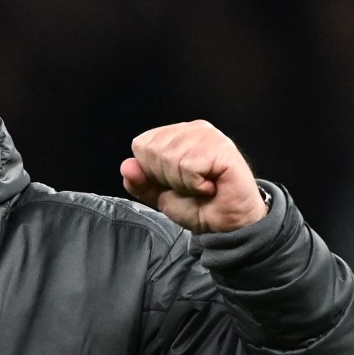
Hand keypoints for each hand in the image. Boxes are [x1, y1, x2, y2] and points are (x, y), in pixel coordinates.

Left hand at [119, 120, 266, 232]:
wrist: (227, 225)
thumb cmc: (198, 205)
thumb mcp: (159, 196)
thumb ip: (140, 183)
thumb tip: (126, 166)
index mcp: (175, 134)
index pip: (141, 145)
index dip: (152, 172)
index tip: (175, 182)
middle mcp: (192, 129)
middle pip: (153, 151)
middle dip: (167, 178)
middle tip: (190, 185)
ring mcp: (209, 135)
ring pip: (170, 158)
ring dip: (183, 183)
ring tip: (202, 186)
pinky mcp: (222, 147)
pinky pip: (189, 166)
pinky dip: (196, 184)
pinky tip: (211, 185)